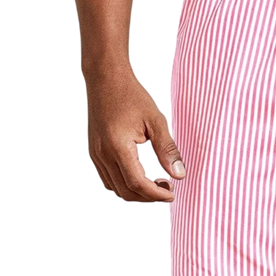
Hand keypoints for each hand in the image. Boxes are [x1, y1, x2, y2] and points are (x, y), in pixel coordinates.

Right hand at [86, 70, 184, 201]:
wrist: (105, 79)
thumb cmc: (132, 96)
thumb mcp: (156, 120)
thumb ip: (167, 149)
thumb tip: (180, 175)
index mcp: (118, 146)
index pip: (137, 183)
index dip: (156, 194)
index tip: (173, 193)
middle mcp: (103, 154)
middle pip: (125, 191)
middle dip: (148, 196)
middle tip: (169, 187)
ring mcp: (96, 154)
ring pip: (115, 188)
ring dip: (136, 192)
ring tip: (157, 181)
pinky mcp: (94, 152)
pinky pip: (108, 178)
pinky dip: (125, 183)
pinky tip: (141, 174)